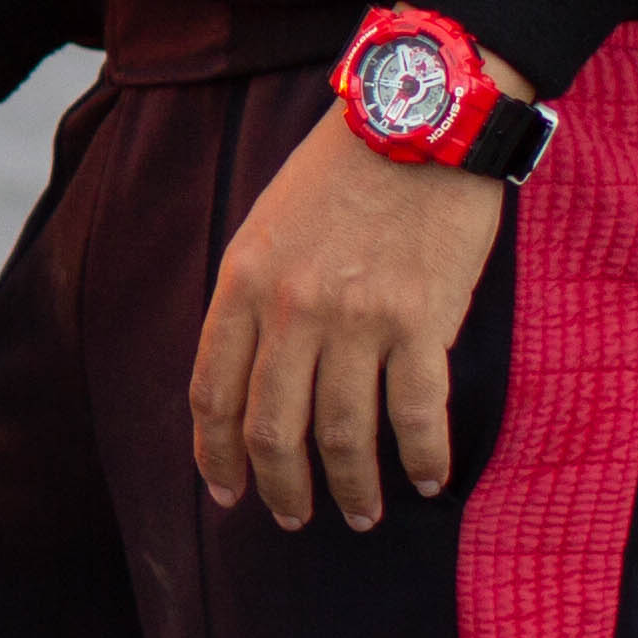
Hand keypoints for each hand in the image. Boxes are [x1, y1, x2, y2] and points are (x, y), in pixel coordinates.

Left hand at [186, 101, 517, 528]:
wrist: (417, 120)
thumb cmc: (340, 172)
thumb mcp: (266, 225)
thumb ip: (253, 297)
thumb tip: (252, 375)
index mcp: (242, 283)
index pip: (212, 392)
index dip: (216, 454)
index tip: (227, 492)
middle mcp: (290, 309)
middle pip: (272, 428)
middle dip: (280, 488)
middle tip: (293, 518)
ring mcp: (357, 319)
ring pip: (342, 435)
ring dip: (351, 488)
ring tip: (361, 513)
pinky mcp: (421, 322)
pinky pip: (417, 415)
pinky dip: (421, 458)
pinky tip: (425, 479)